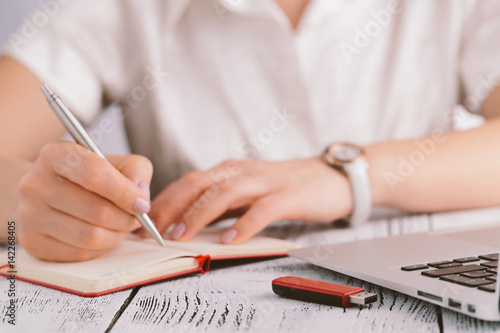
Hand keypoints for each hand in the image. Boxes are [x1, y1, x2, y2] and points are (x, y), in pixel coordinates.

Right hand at [17, 141, 152, 261]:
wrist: (48, 192)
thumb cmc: (89, 177)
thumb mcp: (115, 162)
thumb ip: (136, 171)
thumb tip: (140, 195)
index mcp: (56, 155)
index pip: (94, 174)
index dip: (124, 193)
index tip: (142, 204)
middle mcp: (35, 183)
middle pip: (96, 210)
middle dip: (126, 219)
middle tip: (136, 218)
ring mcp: (29, 215)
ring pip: (90, 236)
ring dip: (116, 235)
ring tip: (120, 227)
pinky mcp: (33, 242)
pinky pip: (79, 253)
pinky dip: (100, 248)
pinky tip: (102, 235)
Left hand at [150, 158, 352, 243]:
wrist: (332, 177)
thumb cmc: (287, 188)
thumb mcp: (249, 194)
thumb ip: (223, 206)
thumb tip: (190, 225)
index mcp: (230, 172)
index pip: (188, 183)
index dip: (162, 201)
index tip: (141, 222)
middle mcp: (242, 172)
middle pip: (197, 184)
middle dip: (169, 207)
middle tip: (149, 231)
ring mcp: (265, 181)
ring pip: (223, 194)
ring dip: (197, 215)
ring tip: (178, 236)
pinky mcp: (288, 195)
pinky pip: (262, 209)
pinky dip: (243, 224)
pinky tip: (229, 240)